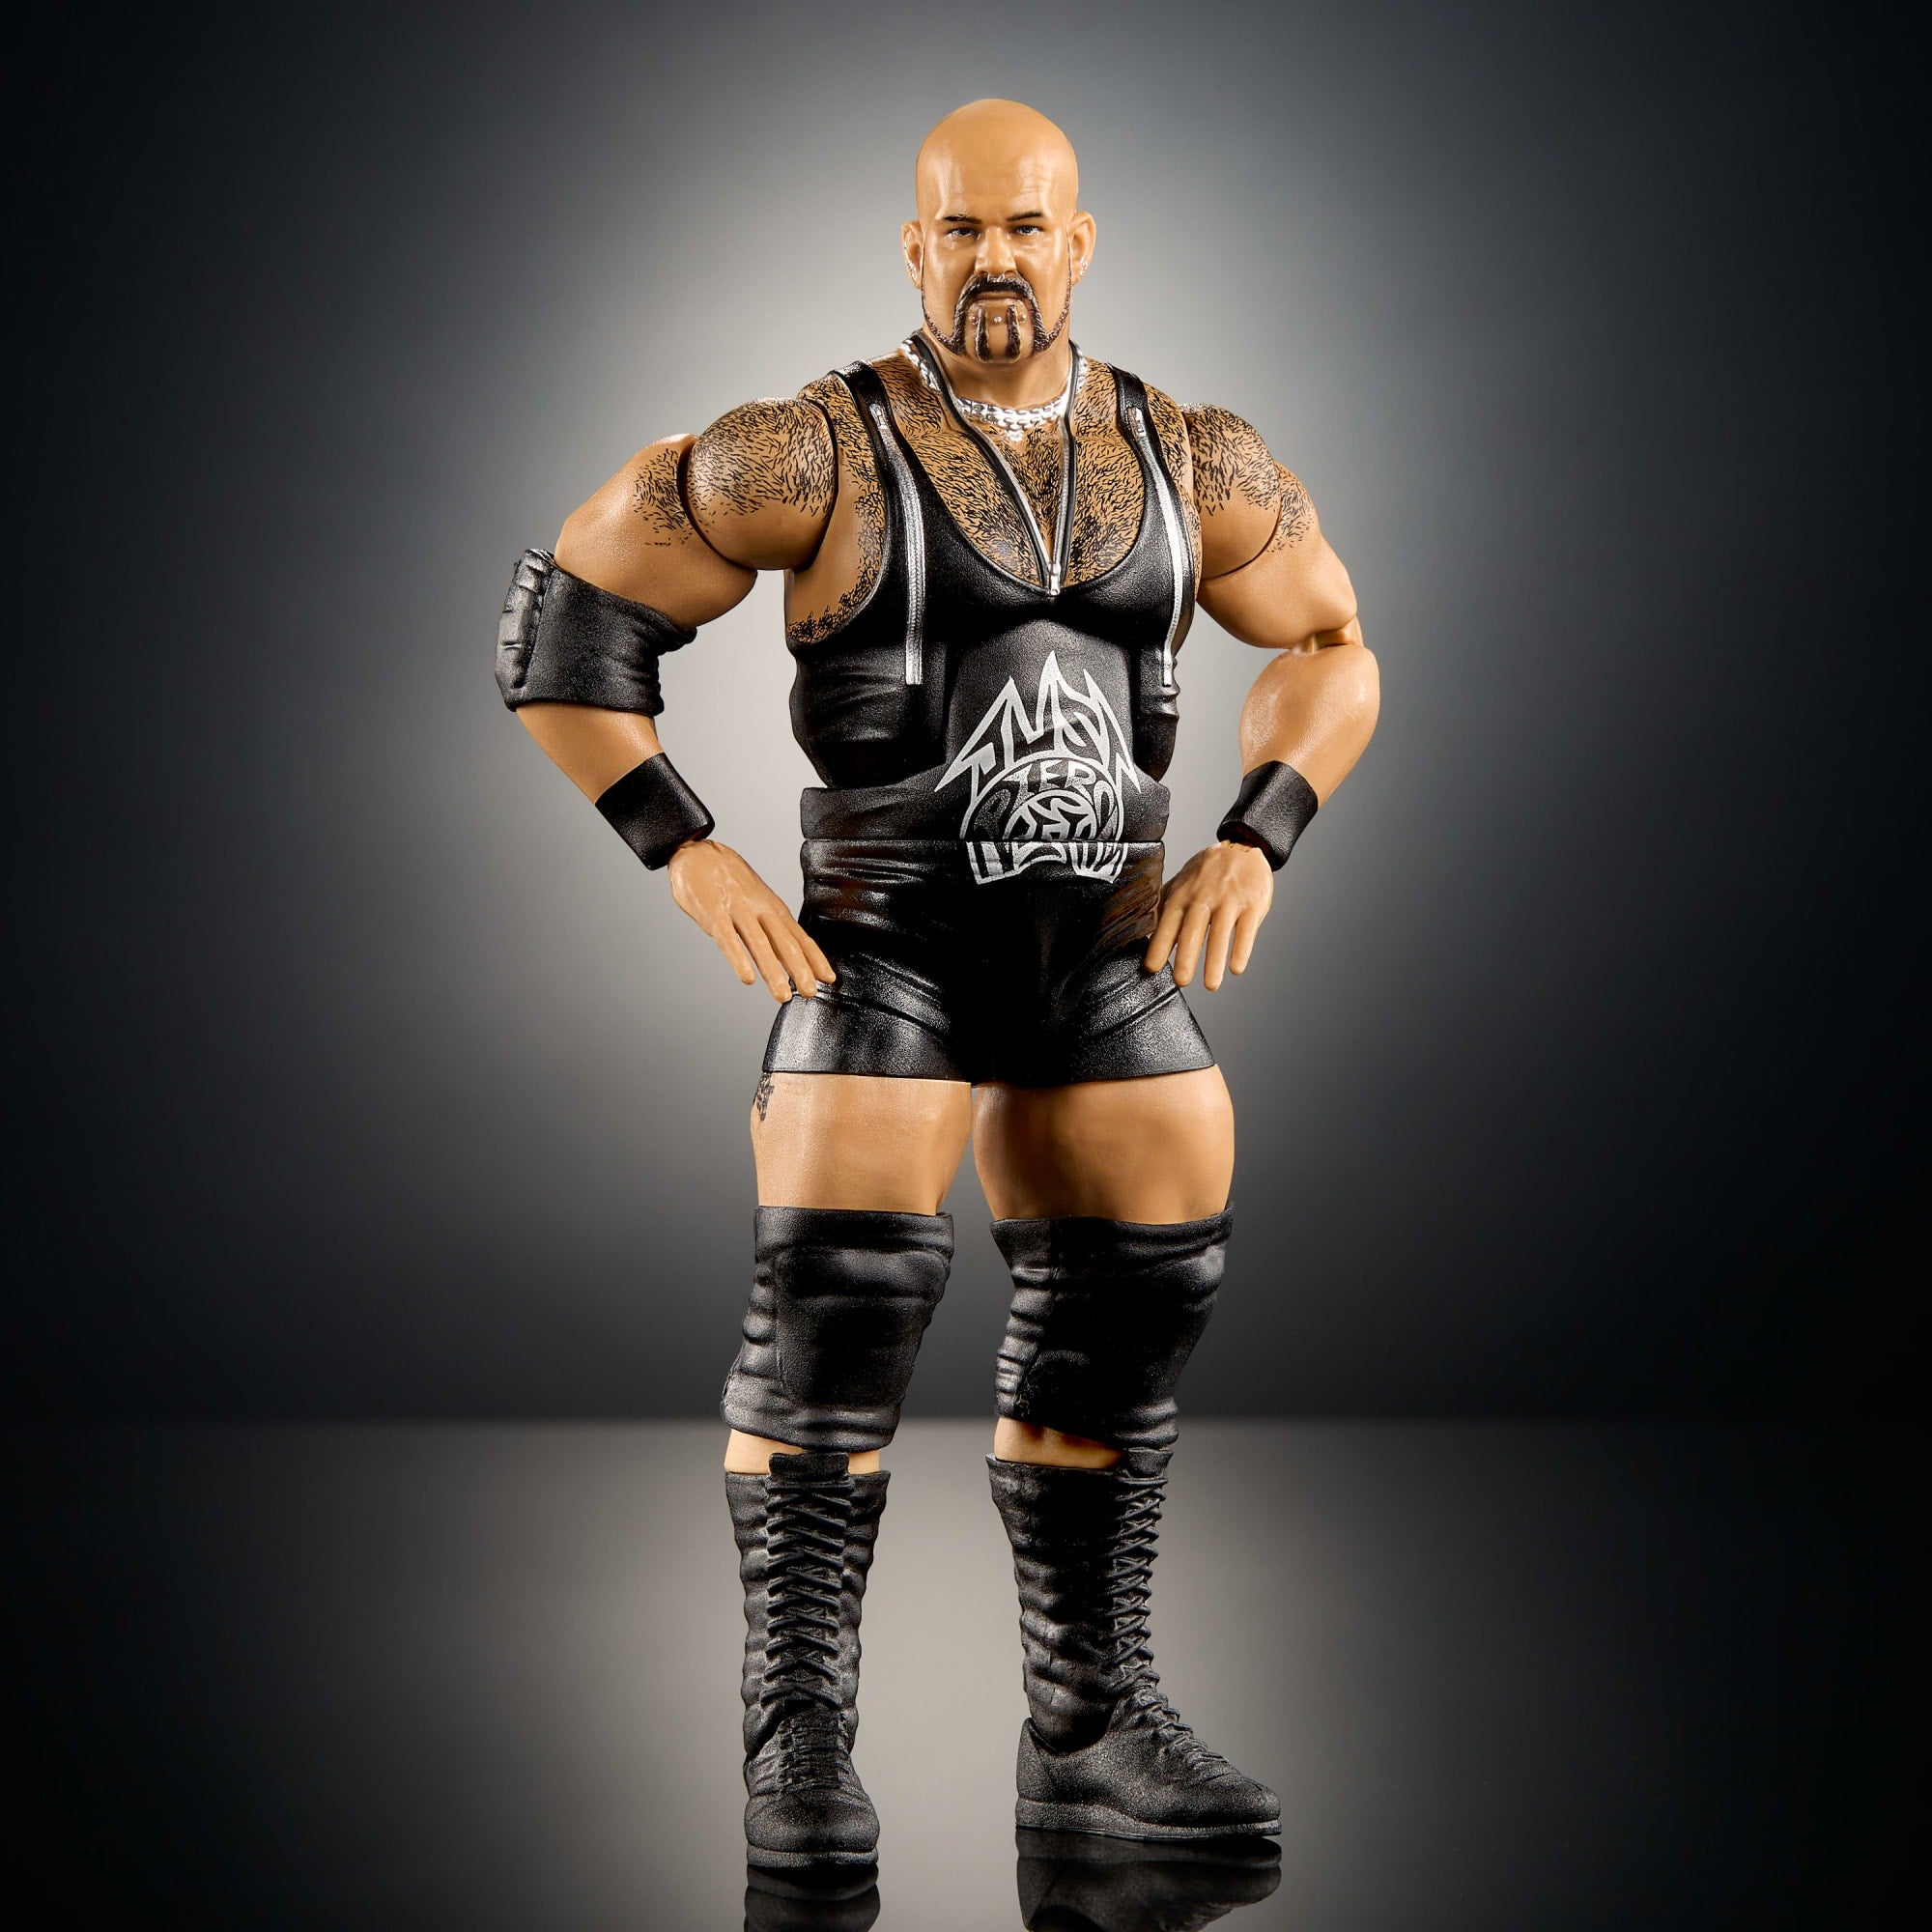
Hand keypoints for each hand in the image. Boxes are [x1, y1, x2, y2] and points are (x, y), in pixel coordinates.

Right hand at [666, 839, 835, 1001]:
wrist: (698, 854)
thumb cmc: (729, 881)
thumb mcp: (757, 901)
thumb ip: (769, 929)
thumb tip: (786, 959)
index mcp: (773, 908)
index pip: (799, 936)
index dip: (815, 958)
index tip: (828, 978)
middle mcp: (760, 910)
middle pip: (785, 942)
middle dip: (800, 969)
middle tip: (810, 993)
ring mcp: (737, 912)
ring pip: (759, 944)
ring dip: (773, 971)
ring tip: (782, 995)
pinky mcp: (714, 916)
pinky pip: (728, 941)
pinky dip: (739, 960)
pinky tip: (748, 978)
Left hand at [1142, 841, 1273, 990]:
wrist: (1240, 846)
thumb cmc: (1206, 873)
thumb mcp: (1180, 884)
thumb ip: (1164, 908)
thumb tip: (1144, 935)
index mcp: (1183, 896)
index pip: (1168, 923)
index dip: (1160, 945)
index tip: (1152, 968)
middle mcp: (1204, 898)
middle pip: (1193, 930)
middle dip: (1186, 957)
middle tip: (1180, 981)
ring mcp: (1229, 901)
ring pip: (1220, 934)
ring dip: (1214, 962)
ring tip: (1210, 985)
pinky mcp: (1252, 905)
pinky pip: (1246, 930)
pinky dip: (1241, 950)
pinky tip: (1236, 968)